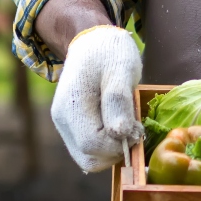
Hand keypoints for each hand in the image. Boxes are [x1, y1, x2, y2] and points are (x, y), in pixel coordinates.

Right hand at [50, 25, 143, 171]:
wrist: (93, 42)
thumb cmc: (110, 53)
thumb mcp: (121, 70)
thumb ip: (118, 102)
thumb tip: (120, 134)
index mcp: (72, 104)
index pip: (93, 144)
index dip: (118, 144)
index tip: (137, 128)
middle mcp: (63, 119)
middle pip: (89, 157)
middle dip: (116, 151)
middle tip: (134, 128)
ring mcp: (65, 125)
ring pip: (88, 158)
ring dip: (112, 150)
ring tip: (126, 124)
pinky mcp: (72, 127)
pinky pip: (89, 149)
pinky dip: (106, 146)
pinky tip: (118, 125)